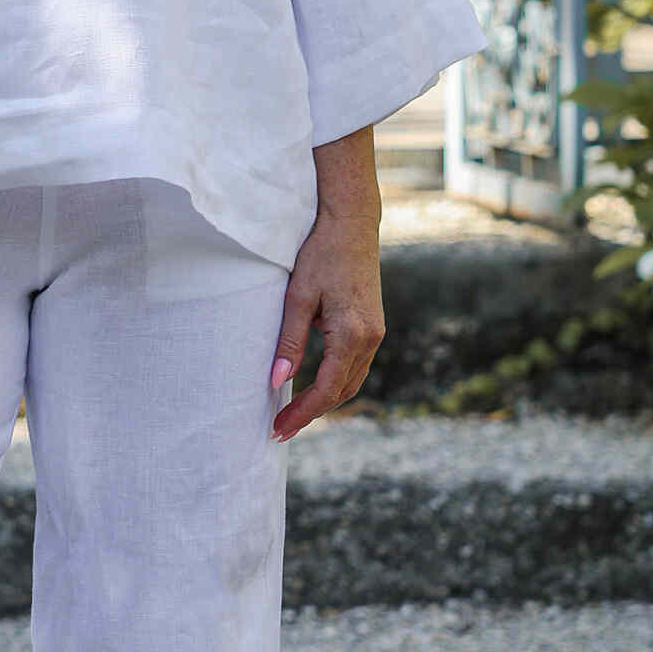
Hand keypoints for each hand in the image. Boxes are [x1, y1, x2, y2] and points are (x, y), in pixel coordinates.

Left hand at [269, 125, 384, 440]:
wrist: (351, 223)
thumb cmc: (321, 254)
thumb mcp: (298, 296)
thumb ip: (289, 341)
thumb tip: (276, 380)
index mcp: (352, 333)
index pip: (327, 389)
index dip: (302, 413)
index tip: (278, 428)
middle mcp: (370, 338)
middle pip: (342, 392)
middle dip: (312, 413)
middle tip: (280, 427)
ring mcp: (376, 332)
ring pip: (351, 381)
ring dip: (325, 400)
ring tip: (293, 413)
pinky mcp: (373, 325)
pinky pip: (355, 365)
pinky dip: (335, 381)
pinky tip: (313, 385)